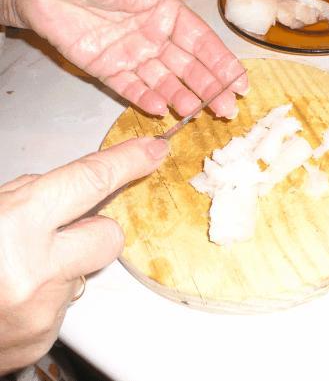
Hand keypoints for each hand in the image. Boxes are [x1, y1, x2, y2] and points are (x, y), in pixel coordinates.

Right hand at [0, 137, 168, 374]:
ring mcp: (42, 310)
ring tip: (17, 272)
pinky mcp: (42, 338)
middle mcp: (35, 270)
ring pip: (85, 272)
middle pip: (110, 236)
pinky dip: (45, 297)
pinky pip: (65, 304)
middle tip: (55, 235)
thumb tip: (81, 189)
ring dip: (62, 267)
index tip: (154, 151)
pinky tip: (12, 298)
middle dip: (91, 231)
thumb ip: (30, 197)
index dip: (127, 162)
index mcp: (13, 226)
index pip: (90, 182)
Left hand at [2, 0, 247, 116]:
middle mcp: (154, 37)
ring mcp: (132, 55)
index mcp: (167, 13)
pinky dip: (145, 99)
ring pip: (163, 82)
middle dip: (209, 89)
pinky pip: (130, 88)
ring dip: (181, 98)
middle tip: (226, 110)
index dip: (222, 64)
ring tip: (195, 113)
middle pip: (188, 68)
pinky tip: (160, 109)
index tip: (240, 84)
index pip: (202, 43)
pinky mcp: (108, 69)